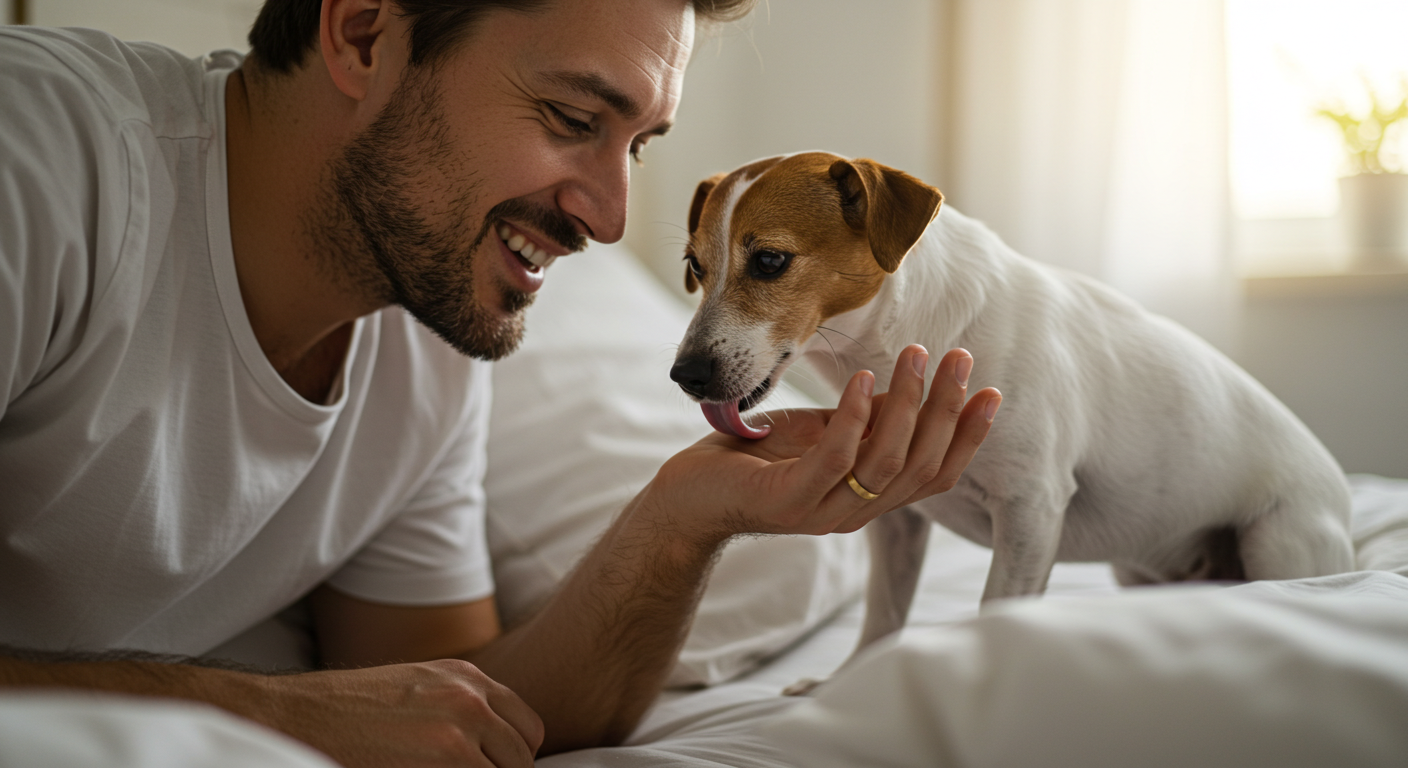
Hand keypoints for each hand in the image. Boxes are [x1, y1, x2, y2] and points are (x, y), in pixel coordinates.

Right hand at [263, 659, 543, 767]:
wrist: (295, 716)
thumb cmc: (347, 710)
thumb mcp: (417, 689)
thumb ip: (460, 708)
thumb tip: (492, 746)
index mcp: (467, 678)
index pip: (527, 728)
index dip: (513, 758)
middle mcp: (471, 699)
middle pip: (521, 758)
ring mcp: (458, 732)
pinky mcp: (442, 762)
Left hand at [645, 346, 999, 542]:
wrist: (689, 497)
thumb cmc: (756, 460)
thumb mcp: (823, 433)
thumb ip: (868, 421)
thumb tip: (918, 391)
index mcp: (868, 498)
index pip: (936, 474)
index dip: (968, 438)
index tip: (991, 391)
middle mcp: (853, 511)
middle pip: (919, 465)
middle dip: (947, 410)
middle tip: (959, 359)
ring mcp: (821, 510)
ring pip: (885, 462)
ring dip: (908, 405)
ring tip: (917, 356)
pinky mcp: (786, 501)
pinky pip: (833, 458)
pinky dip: (854, 417)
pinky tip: (862, 379)